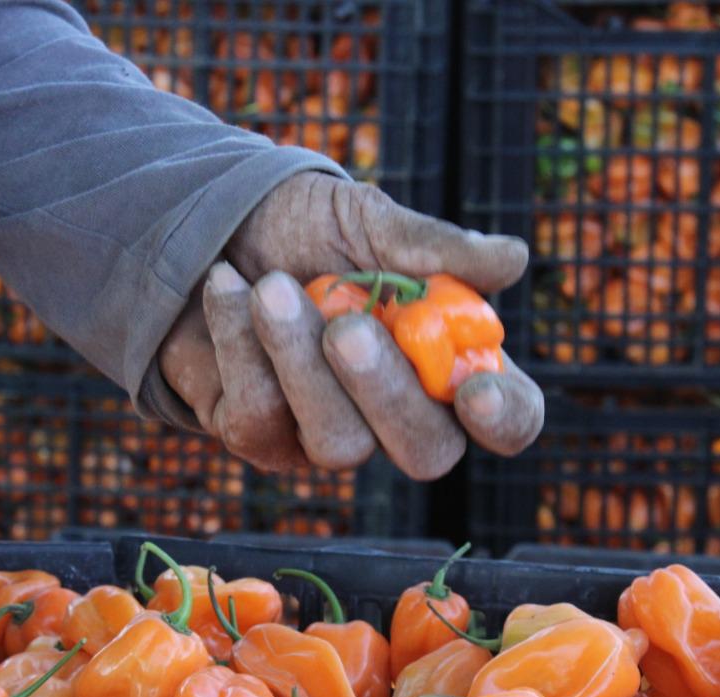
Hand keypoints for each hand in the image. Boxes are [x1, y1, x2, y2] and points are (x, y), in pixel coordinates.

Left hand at [158, 172, 543, 479]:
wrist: (207, 226)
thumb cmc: (304, 230)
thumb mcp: (366, 221)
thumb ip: (431, 246)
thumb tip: (512, 258)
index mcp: (449, 361)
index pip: (508, 417)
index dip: (505, 417)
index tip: (475, 390)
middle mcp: (398, 413)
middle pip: (426, 452)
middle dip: (387, 392)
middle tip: (348, 328)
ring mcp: (328, 435)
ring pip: (339, 444)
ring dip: (300, 359)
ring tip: (270, 286)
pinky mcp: (261, 439)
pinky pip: (260, 419)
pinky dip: (241, 344)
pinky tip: (227, 287)